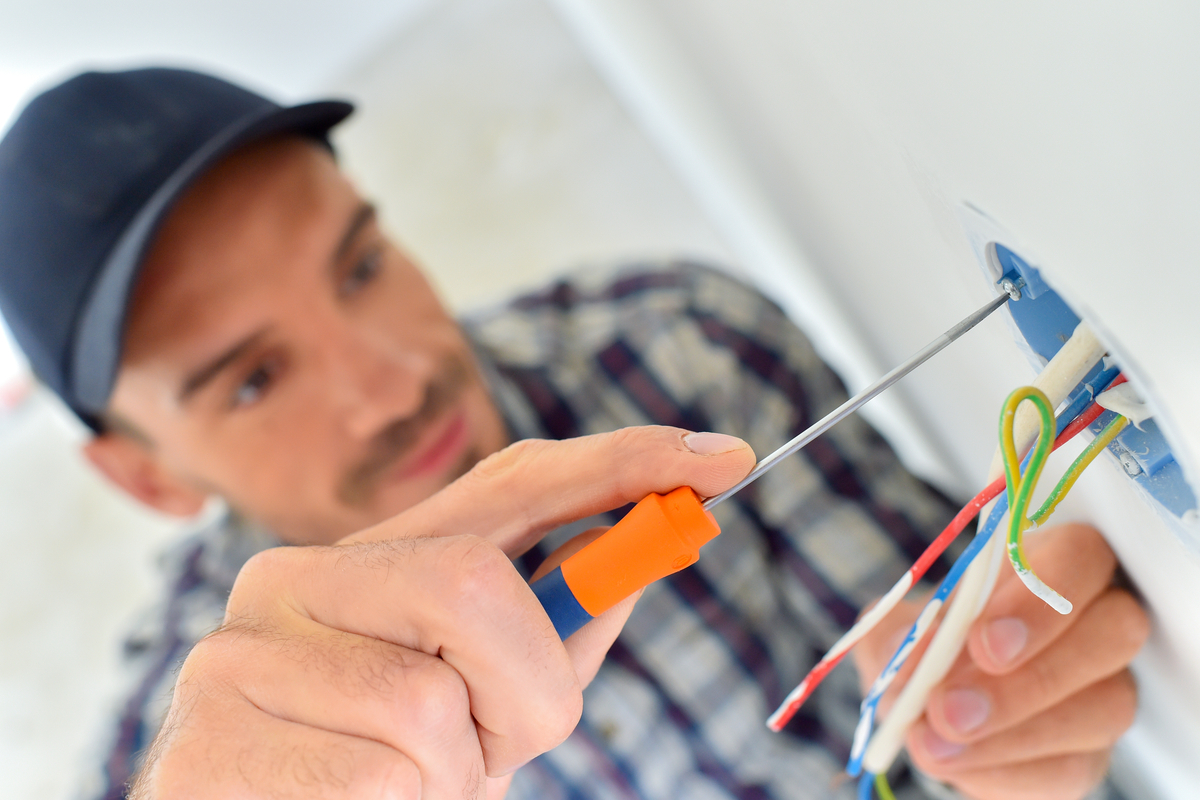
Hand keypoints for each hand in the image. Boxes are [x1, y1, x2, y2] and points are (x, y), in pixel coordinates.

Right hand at [130, 426, 754, 798]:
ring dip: (452, 774)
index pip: (512, 481)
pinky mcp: (208, 739)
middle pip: (478, 583)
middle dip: (524, 688)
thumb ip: (547, 631)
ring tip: (401, 785)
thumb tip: (636, 562)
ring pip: (429, 704)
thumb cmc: (372, 772)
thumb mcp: (476, 704)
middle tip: (488, 747)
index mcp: (366, 557)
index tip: (720, 458)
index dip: (622, 463)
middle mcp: (292, 578)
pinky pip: (378, 778)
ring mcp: (239, 653)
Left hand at [854, 523, 1148, 799]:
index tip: (981, 642)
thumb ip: (896, 633)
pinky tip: (955, 762)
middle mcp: (1096, 619)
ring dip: (1014, 732)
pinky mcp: (1090, 751)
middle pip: (1115, 631)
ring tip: (935, 739)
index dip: (1040, 602)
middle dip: (1034, 676)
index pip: (1081, 557)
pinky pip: (1073, 767)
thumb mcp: (893, 628)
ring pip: (1106, 706)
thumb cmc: (920, 645)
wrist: (921, 702)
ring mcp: (1104, 688)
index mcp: (1049, 563)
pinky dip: (1006, 771)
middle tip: (950, 706)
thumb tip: (907, 653)